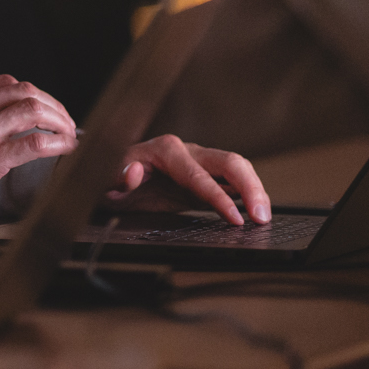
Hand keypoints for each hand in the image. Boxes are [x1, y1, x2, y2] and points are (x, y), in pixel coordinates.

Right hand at [0, 75, 78, 242]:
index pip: (4, 83)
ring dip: (60, 121)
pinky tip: (65, 148)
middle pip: (24, 91)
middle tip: (64, 121)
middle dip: (52, 105)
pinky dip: (59, 143)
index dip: (32, 94)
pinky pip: (35, 142)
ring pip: (33, 110)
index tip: (43, 108)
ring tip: (69, 134)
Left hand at [104, 135, 270, 225]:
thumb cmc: (106, 177)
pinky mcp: (203, 179)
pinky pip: (231, 183)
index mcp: (164, 150)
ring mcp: (197, 163)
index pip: (199, 175)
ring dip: (255, 191)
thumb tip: (133, 172)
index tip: (234, 218)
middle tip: (262, 216)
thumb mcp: (103, 182)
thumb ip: (116, 178)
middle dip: (250, 187)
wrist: (108, 177)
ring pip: (236, 169)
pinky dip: (247, 196)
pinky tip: (256, 212)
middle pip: (229, 162)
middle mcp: (185, 152)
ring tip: (264, 216)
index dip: (218, 196)